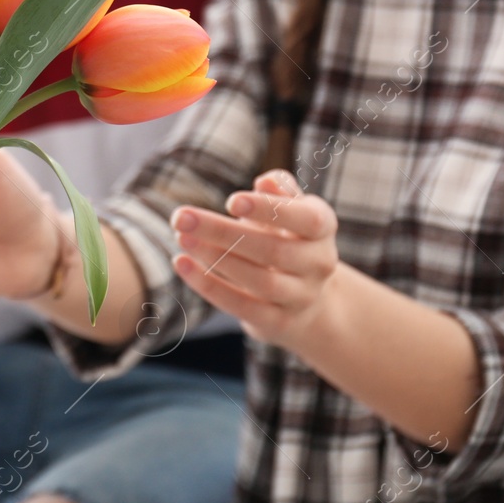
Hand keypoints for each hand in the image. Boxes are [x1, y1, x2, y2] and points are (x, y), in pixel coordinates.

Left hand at [170, 170, 341, 351]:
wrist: (306, 299)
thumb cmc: (287, 238)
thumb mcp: (290, 211)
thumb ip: (281, 193)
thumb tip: (267, 180)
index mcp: (323, 230)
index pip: (307, 220)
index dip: (270, 210)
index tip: (231, 201)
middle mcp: (319, 265)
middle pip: (273, 251)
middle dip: (223, 232)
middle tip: (181, 217)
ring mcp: (301, 297)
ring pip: (258, 280)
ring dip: (214, 258)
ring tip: (181, 237)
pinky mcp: (277, 322)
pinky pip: (241, 306)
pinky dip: (209, 285)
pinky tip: (182, 263)